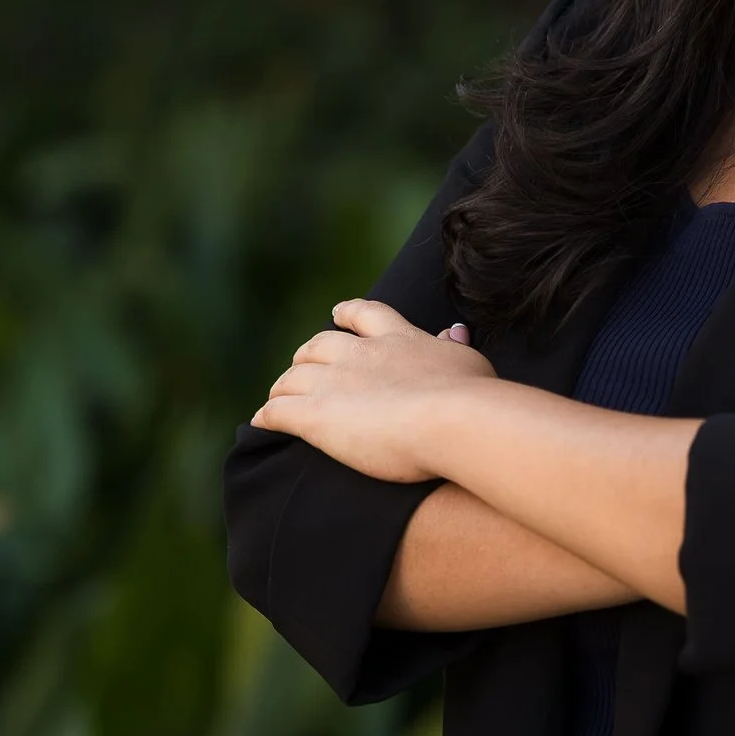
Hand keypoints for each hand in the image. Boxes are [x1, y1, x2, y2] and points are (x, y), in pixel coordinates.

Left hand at [249, 299, 498, 481]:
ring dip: (284, 386)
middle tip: (304, 366)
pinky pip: (280, 411)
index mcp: (398, 338)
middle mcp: (360, 353)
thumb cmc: (472, 395)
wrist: (451, 419)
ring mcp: (334, 382)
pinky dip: (268, 415)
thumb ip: (452, 348)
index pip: (365, 315)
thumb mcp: (469, 361)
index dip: (348, 314)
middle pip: (320, 345)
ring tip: (278, 397)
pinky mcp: (315, 415)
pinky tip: (262, 422)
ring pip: (293, 376)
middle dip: (308, 355)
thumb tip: (453, 332)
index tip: (337, 313)